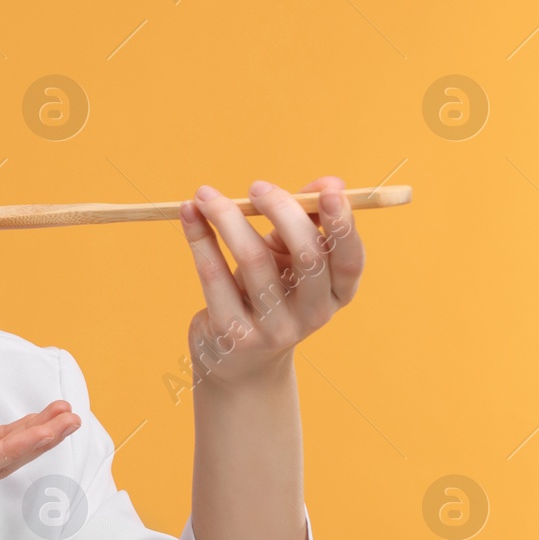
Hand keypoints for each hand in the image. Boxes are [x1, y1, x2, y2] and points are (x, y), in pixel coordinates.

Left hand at [177, 175, 364, 388]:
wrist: (237, 358)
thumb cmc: (268, 293)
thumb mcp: (289, 258)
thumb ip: (305, 219)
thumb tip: (330, 181)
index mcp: (336, 294)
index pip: (350, 259)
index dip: (342, 224)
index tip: (326, 190)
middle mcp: (312, 315)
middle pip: (308, 256)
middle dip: (282, 210)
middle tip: (256, 187)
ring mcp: (273, 328)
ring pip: (254, 260)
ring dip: (227, 217)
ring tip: (206, 195)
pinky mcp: (233, 333)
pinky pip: (215, 275)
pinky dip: (200, 238)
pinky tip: (189, 214)